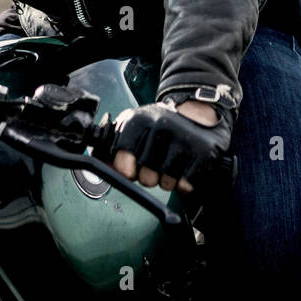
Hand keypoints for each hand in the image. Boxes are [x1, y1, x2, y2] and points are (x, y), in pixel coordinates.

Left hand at [111, 99, 231, 193]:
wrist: (198, 115)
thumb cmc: (160, 128)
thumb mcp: (134, 128)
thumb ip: (113, 148)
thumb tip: (97, 163)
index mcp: (138, 121)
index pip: (122, 163)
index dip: (128, 171)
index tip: (133, 167)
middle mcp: (160, 127)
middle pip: (145, 177)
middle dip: (150, 176)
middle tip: (157, 162)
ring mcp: (183, 140)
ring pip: (165, 183)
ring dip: (168, 179)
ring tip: (172, 161)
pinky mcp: (203, 153)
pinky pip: (185, 184)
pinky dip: (184, 181)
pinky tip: (185, 165)